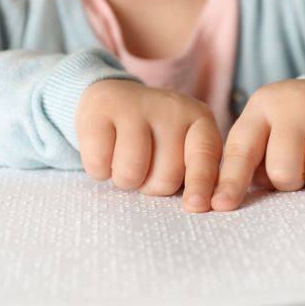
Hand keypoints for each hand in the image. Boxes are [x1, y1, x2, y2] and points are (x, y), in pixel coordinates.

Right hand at [76, 79, 222, 212]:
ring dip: (125, 180)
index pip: (205, 156)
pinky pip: (99, 163)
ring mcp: (135, 105)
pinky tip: (105, 151)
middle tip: (145, 165)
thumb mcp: (183, 151)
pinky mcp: (101, 109)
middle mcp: (172, 108)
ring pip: (131, 174)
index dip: (201, 184)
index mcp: (200, 120)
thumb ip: (197, 176)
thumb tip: (200, 206)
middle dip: (151, 185)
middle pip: (165, 178)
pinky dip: (99, 169)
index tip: (197, 206)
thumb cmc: (154, 139)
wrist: (112, 99)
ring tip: (125, 160)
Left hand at [210, 79, 304, 211]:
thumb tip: (223, 202)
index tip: (221, 205)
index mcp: (260, 109)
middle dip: (292, 182)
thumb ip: (246, 164)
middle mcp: (291, 103)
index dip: (231, 182)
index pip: (240, 151)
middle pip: (283, 172)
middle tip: (301, 165)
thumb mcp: (267, 133)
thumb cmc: (297, 126)